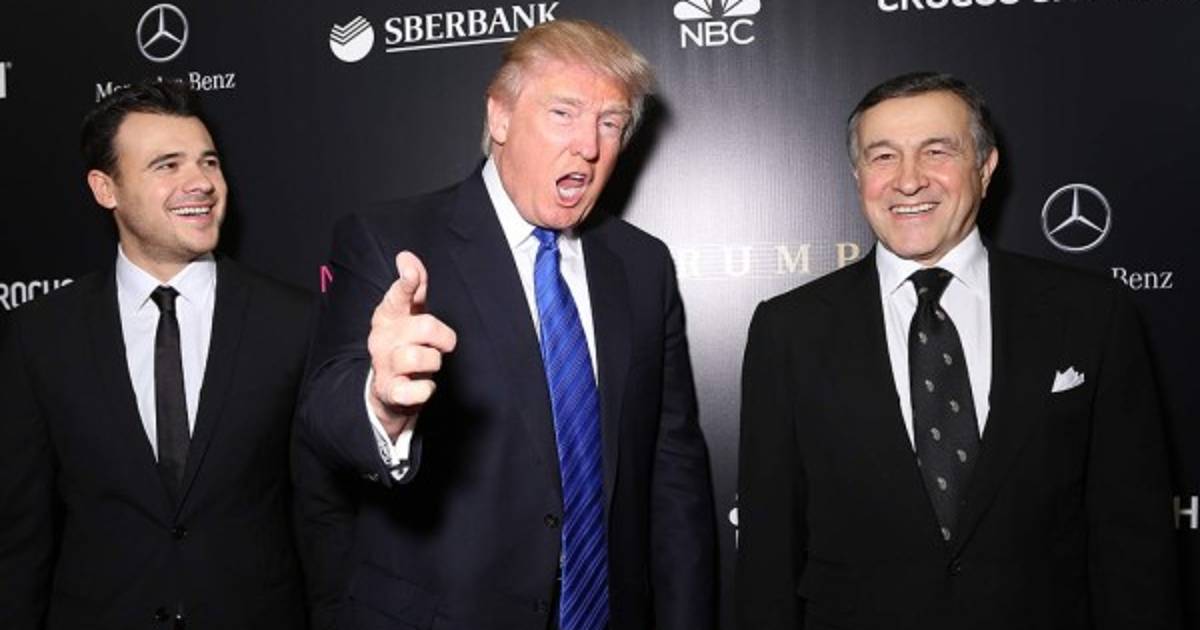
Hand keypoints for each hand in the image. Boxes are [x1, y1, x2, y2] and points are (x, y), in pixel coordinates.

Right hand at [367, 251, 456, 439]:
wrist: (388, 392)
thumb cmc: (404, 344)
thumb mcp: (408, 315)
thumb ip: (414, 287)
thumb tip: (406, 256)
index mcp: (387, 316)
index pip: (397, 296)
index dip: (407, 283)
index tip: (411, 272)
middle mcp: (382, 338)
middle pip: (424, 327)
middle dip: (444, 336)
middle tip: (443, 344)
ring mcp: (384, 365)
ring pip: (419, 357)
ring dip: (434, 362)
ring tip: (429, 365)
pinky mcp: (390, 392)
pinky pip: (415, 390)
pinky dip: (424, 389)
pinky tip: (422, 385)